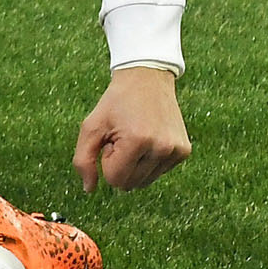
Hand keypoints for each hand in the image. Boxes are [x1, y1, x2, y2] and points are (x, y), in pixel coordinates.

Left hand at [72, 66, 189, 190]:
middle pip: (130, 185)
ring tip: (135, 138)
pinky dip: (149, 162)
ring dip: (134, 165)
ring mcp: (176, 150)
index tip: (112, 139)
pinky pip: (158, 173)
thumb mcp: (91, 126)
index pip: (114, 180)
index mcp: (138, 140)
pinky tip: (149, 138)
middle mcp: (161, 147)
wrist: (147, 78)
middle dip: (120, 165)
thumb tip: (89, 190)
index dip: (107, 161)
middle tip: (123, 137)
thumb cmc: (115, 102)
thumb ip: (83, 160)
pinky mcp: (184, 151)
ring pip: (144, 182)